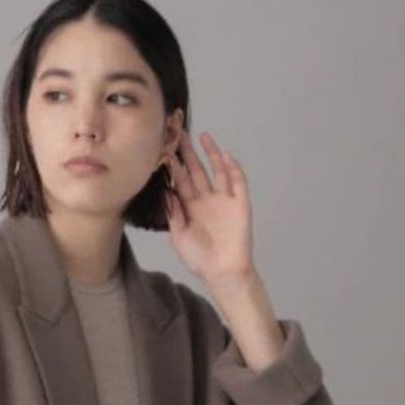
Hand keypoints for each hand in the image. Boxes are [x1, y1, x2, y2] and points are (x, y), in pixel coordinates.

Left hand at [163, 129, 254, 284]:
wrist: (223, 272)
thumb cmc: (199, 259)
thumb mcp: (179, 236)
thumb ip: (173, 213)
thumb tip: (165, 190)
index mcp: (190, 208)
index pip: (180, 180)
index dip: (173, 164)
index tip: (164, 146)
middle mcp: (206, 200)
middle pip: (196, 171)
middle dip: (188, 152)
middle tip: (179, 132)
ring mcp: (224, 201)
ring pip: (217, 172)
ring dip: (211, 154)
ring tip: (203, 136)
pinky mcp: (240, 204)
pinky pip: (238, 183)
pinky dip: (233, 169)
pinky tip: (225, 156)